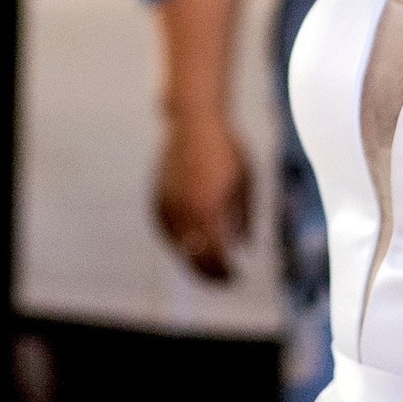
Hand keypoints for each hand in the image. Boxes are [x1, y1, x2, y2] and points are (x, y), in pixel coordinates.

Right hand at [154, 114, 251, 281]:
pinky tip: (188, 246)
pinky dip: (177, 242)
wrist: (195, 121)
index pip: (215, 255)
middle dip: (210, 273)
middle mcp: (185, 210)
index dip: (226, 272)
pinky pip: (165, 230)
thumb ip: (244, 218)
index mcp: (209, 208)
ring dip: (192, 259)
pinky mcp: (157, 197)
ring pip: (177, 246)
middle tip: (224, 280)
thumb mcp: (245, 183)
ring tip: (208, 265)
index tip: (236, 278)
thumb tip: (244, 246)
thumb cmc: (227, 149)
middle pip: (194, 256)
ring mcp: (167, 204)